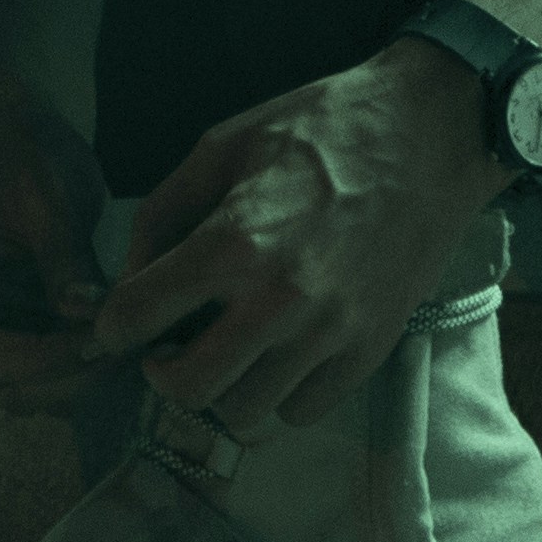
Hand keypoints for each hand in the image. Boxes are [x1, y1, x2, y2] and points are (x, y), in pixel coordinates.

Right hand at [0, 94, 111, 413]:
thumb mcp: (50, 198)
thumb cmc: (30, 156)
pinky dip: (77, 366)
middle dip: (61, 376)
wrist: (25, 140)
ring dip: (73, 378)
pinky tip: (119, 346)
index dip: (39, 359)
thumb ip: (65, 259)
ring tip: (128, 349)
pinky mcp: (5, 330)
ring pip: (19, 384)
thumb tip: (89, 315)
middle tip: (124, 355)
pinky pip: (38, 369)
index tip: (101, 345)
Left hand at [87, 42, 502, 434]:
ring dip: (223, 387)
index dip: (111, 326)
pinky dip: (279, 392)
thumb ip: (163, 212)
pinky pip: (302, 410)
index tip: (116, 326)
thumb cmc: (321, 129)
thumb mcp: (222, 145)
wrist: (430, 136)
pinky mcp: (370, 350)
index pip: (137, 315)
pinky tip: (278, 352)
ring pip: (244, 412)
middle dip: (161, 372)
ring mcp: (329, 333)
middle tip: (166, 346)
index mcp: (233, 241)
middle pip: (187, 388)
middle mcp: (278, 300)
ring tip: (226, 348)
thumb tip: (130, 273)